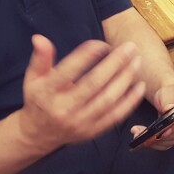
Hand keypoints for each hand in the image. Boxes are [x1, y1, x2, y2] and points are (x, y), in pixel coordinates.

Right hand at [16, 35, 144, 151]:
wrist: (39, 134)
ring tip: (137, 62)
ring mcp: (79, 122)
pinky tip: (140, 86)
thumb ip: (40, 58)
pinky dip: (130, 101)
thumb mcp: (33, 78)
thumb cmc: (39, 99)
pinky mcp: (92, 131)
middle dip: (115, 64)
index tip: (102, 43)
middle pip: (93, 84)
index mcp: (47, 93)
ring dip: (125, 79)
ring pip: (107, 100)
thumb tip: (40, 38)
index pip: (68, 72)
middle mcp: (64, 108)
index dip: (86, 56)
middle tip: (130, 47)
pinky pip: (115, 116)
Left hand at [129, 84, 173, 150]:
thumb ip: (168, 99)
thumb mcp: (167, 92)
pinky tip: (148, 141)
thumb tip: (169, 108)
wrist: (169, 97)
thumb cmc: (169, 93)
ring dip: (157, 142)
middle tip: (141, 136)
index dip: (172, 128)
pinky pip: (172, 143)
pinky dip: (159, 144)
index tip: (159, 132)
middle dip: (160, 137)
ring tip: (141, 138)